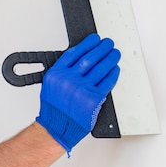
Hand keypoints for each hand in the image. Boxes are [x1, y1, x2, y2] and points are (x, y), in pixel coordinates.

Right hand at [36, 34, 120, 152]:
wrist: (57, 127)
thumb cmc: (54, 110)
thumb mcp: (50, 86)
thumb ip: (63, 72)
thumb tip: (81, 60)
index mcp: (56, 74)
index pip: (74, 53)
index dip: (87, 44)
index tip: (94, 39)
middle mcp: (69, 79)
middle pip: (89, 57)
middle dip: (102, 48)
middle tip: (108, 43)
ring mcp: (81, 88)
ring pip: (100, 68)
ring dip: (110, 58)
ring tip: (114, 53)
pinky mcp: (93, 98)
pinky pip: (106, 82)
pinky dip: (113, 74)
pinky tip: (115, 69)